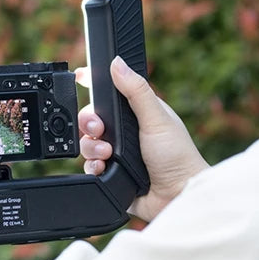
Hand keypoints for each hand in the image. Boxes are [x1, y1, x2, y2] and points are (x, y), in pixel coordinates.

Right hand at [76, 56, 208, 222]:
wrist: (177, 197)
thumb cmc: (178, 157)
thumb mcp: (157, 118)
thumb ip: (136, 91)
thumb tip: (117, 63)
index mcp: (134, 112)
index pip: (107, 92)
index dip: (91, 84)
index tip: (80, 78)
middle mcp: (122, 131)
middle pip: (89, 117)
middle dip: (88, 121)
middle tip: (99, 128)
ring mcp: (115, 152)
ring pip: (86, 141)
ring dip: (91, 146)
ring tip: (107, 154)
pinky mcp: (109, 173)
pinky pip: (88, 166)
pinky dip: (92, 166)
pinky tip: (103, 168)